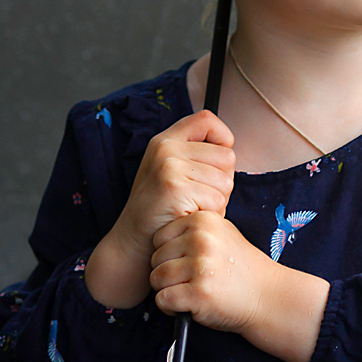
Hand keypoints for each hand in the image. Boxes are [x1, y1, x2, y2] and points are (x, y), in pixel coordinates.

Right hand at [84, 111, 233, 307]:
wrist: (133, 243)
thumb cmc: (161, 211)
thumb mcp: (170, 172)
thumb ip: (195, 156)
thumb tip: (229, 148)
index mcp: (165, 140)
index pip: (207, 119)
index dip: (222, 138)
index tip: (214, 162)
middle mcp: (166, 147)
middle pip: (226, 156)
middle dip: (221, 181)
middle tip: (198, 197)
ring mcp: (169, 166)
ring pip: (226, 181)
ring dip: (217, 202)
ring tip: (192, 208)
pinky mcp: (175, 188)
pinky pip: (217, 201)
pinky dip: (210, 215)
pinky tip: (189, 218)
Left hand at [150, 211, 328, 361]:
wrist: (268, 296)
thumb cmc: (242, 269)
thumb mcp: (223, 234)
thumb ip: (195, 230)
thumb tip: (160, 236)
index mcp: (203, 221)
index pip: (159, 236)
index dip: (167, 254)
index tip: (183, 264)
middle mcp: (201, 240)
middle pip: (155, 258)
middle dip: (166, 274)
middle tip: (187, 282)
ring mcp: (200, 266)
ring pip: (156, 278)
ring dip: (167, 291)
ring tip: (187, 293)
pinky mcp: (199, 293)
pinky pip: (163, 300)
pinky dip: (170, 308)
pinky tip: (187, 306)